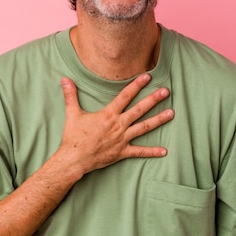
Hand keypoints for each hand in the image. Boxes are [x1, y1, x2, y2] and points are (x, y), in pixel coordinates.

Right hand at [59, 74, 173, 174]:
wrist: (74, 159)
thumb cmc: (73, 137)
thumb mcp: (72, 114)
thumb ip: (70, 95)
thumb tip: (64, 80)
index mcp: (108, 114)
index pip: (125, 96)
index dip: (136, 85)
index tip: (148, 77)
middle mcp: (118, 125)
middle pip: (139, 110)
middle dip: (153, 99)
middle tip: (166, 91)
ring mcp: (122, 139)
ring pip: (144, 127)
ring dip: (158, 120)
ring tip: (171, 113)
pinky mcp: (122, 152)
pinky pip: (140, 151)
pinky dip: (152, 152)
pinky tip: (164, 151)